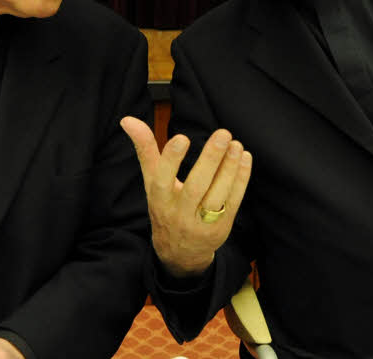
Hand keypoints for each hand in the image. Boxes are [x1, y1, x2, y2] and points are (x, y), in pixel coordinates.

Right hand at [120, 116, 251, 277]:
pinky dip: (241, 179)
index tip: (182, 137)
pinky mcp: (221, 228)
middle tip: (223, 134)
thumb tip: (127, 119)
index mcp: (159, 200)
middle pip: (195, 187)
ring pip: (217, 195)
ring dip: (229, 169)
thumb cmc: (164, 206)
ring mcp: (201, 223)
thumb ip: (145, 149)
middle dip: (210, 159)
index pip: (162, 179)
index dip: (171, 160)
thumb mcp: (151, 181)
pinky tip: (244, 158)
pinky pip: (233, 202)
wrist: (179, 253)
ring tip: (236, 144)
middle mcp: (179, 213)